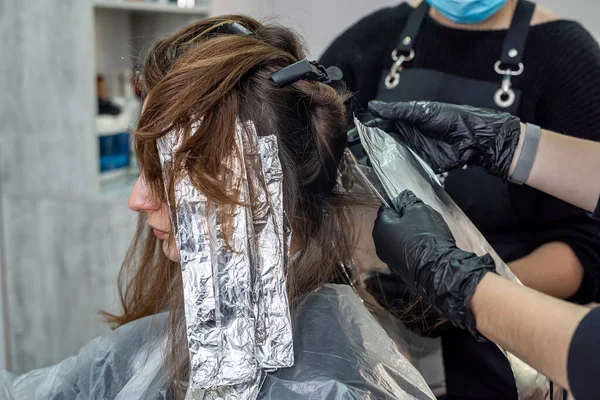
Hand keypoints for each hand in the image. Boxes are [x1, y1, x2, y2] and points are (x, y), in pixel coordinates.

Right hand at [368, 101, 521, 176]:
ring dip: (379, 157)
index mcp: (407, 118)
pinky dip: (393, 169)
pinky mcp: (420, 163)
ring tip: (366, 160)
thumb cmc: (451, 118)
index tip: (355, 131)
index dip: (369, 126)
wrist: (473, 138)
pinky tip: (382, 170)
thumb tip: (373, 105)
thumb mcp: (422, 111)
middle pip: (383, 140)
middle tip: (356, 149)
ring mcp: (413, 149)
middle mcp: (407, 134)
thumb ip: (397, 110)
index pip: (382, 122)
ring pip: (390, 154)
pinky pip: (403, 166)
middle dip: (371, 144)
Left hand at [373, 190, 495, 338]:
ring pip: (399, 238)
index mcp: (380, 227)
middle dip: (406, 220)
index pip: (386, 208)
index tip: (414, 207)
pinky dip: (413, 247)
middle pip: (392, 224)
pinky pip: (405, 251)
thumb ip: (408, 201)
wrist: (438, 270)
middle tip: (422, 220)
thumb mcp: (419, 210)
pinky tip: (426, 247)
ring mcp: (389, 258)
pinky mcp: (400, 269)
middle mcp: (380, 244)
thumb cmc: (426, 238)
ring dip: (410, 234)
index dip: (401, 205)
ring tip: (427, 234)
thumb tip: (404, 197)